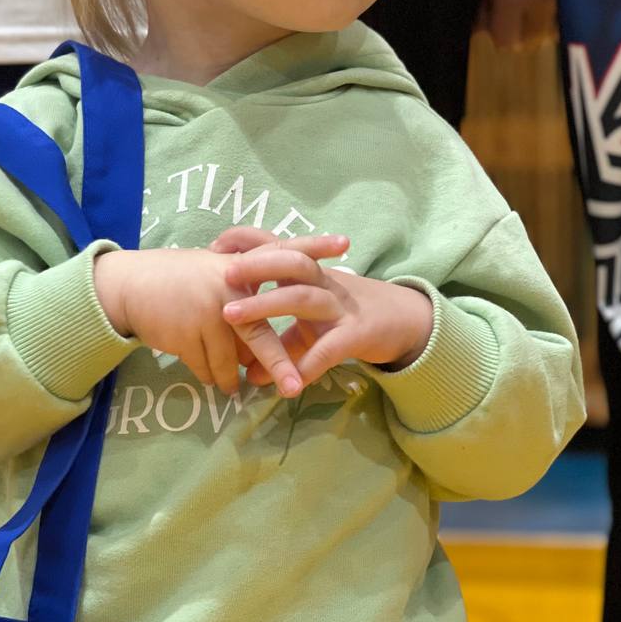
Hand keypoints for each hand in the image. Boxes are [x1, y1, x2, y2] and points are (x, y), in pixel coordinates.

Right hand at [92, 233, 348, 397]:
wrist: (128, 287)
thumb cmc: (175, 281)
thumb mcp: (211, 276)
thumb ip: (242, 296)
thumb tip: (260, 339)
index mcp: (240, 267)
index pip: (284, 252)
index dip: (314, 248)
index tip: (346, 244)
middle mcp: (230, 286)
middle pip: (261, 336)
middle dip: (279, 366)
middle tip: (295, 388)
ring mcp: (210, 312)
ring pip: (233, 362)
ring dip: (230, 375)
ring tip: (230, 382)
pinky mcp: (191, 334)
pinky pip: (210, 371)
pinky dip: (210, 376)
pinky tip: (204, 369)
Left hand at [212, 228, 433, 385]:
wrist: (406, 322)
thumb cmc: (348, 316)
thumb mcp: (312, 324)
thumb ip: (281, 341)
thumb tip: (248, 373)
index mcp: (311, 273)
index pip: (279, 246)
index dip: (248, 242)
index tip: (214, 246)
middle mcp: (325, 283)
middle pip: (291, 263)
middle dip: (257, 265)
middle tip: (224, 274)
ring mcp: (341, 307)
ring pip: (303, 297)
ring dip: (266, 305)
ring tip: (233, 317)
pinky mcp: (357, 334)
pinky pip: (330, 347)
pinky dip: (308, 363)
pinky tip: (288, 380)